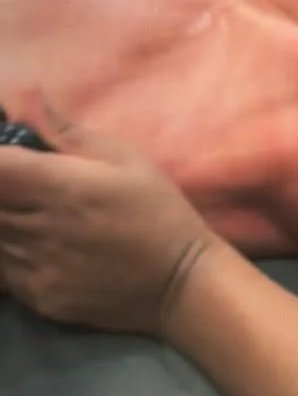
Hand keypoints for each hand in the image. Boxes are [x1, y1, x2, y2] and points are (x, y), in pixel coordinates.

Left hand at [0, 97, 213, 334]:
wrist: (182, 285)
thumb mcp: (126, 160)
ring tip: (34, 216)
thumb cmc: (158, 212)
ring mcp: (35, 268)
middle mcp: (38, 228)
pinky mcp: (40, 298)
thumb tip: (27, 97)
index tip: (10, 161)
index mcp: (57, 187)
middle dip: (4, 190)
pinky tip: (38, 248)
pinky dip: (9, 255)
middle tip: (24, 186)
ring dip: (5, 221)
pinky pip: (4, 271)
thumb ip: (68, 133)